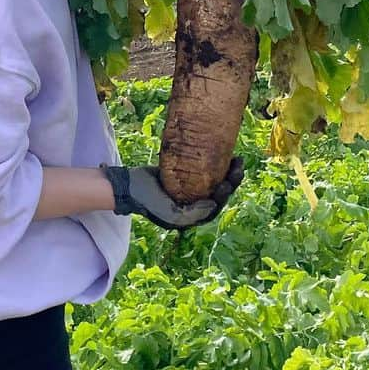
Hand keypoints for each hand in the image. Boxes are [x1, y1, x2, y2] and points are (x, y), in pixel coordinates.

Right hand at [99, 158, 244, 230]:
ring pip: (215, 182)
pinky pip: (204, 171)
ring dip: (227, 172)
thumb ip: (192, 214)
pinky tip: (222, 154)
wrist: (129, 186)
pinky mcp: (186, 176)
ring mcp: (190, 190)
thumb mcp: (170, 213)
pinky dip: (215, 164)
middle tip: (239, 165)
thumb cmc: (148, 201)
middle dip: (231, 180)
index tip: (228, 181)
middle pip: (219, 193)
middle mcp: (194, 204)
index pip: (215, 206)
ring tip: (237, 159)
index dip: (225, 194)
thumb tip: (213, 204)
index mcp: (193, 216)